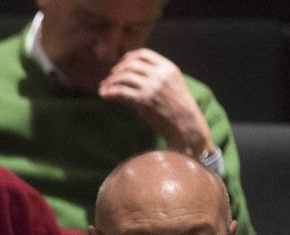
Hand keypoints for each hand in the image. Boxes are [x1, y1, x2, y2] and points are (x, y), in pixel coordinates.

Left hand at [98, 49, 213, 157]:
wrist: (185, 124)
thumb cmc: (176, 108)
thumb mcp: (169, 85)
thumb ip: (153, 77)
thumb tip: (127, 76)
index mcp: (168, 67)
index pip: (144, 54)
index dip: (128, 58)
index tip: (119, 66)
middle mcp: (160, 74)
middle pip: (131, 64)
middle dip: (116, 71)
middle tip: (109, 79)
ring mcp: (152, 86)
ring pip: (124, 77)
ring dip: (110, 82)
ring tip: (104, 88)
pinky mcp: (144, 99)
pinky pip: (121, 91)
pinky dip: (109, 92)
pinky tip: (104, 96)